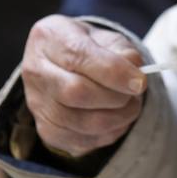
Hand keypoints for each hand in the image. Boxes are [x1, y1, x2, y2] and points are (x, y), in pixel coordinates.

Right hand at [21, 15, 146, 156]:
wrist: (63, 64)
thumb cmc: (89, 46)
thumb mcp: (107, 37)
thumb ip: (123, 50)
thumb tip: (137, 73)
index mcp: (49, 36)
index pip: (79, 56)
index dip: (114, 72)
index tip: (140, 81)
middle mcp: (35, 70)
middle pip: (76, 93)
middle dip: (116, 97)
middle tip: (136, 92)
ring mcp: (37, 104)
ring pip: (82, 122)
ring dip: (118, 118)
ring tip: (130, 104)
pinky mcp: (47, 130)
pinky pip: (84, 141)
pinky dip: (109, 133)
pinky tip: (116, 117)